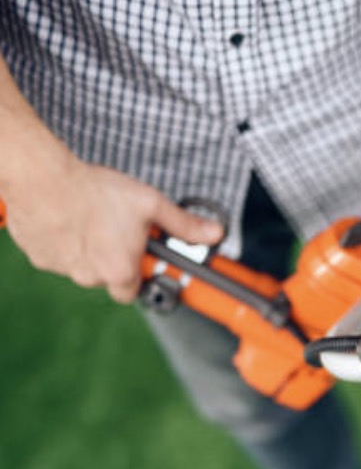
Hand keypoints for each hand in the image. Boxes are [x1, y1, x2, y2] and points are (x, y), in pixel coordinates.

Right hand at [4, 153, 223, 302]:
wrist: (41, 177)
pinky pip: (57, 255)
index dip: (140, 273)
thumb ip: (184, 225)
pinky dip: (64, 242)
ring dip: (89, 250)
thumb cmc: (94, 191)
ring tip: (93, 220)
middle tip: (117, 230)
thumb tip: (214, 234)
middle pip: (109, 278)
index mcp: (120, 272)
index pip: (135, 291)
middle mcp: (90, 278)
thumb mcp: (151, 204)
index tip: (142, 257)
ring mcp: (61, 269)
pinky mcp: (38, 256)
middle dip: (115, 259)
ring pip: (82, 267)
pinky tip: (69, 219)